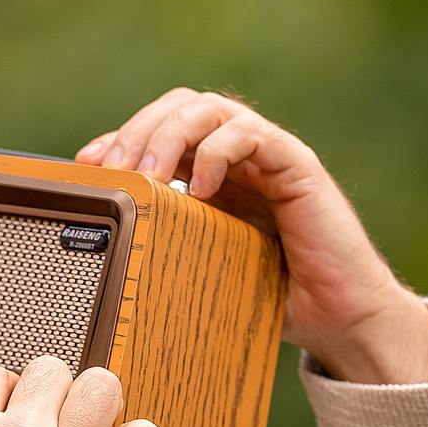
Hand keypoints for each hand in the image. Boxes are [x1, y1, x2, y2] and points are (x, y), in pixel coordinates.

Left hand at [77, 90, 427, 384]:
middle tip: (116, 169)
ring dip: (169, 134)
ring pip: (211, 110)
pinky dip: (217, 151)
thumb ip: (166, 246)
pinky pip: (251, 135)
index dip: (121, 137)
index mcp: (216, 174)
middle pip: (181, 106)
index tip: (88, 164)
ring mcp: (269, 156)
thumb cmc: (276, 299)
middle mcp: (240, 157)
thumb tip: (107, 251)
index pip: (161, 128)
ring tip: (150, 175)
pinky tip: (200, 188)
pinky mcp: (297, 166)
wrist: (339, 320)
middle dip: (139, 130)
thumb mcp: (204, 268)